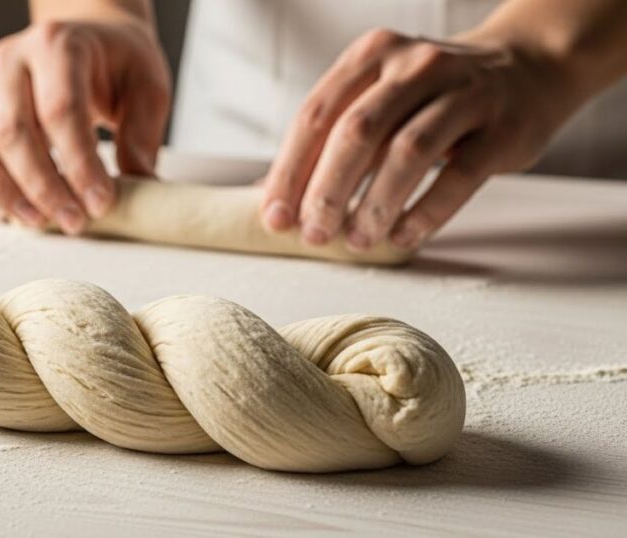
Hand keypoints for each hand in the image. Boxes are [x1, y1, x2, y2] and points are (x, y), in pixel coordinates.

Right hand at [0, 19, 170, 233]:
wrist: (89, 42)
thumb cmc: (119, 65)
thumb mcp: (148, 88)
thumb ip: (141, 137)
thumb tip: (140, 188)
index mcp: (57, 45)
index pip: (60, 110)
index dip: (78, 164)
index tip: (100, 204)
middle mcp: (12, 61)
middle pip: (11, 132)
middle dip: (42, 187)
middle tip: (74, 222)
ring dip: (1, 193)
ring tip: (38, 222)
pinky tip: (6, 213)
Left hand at [260, 28, 573, 249]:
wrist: (529, 67)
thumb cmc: (434, 95)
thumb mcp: (380, 96)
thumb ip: (333, 139)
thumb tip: (274, 199)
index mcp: (371, 56)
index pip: (316, 116)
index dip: (290, 170)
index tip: (276, 217)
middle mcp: (415, 65)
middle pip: (357, 132)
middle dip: (327, 191)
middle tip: (313, 234)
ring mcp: (463, 92)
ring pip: (407, 151)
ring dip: (375, 204)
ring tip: (356, 240)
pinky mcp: (503, 128)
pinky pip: (459, 175)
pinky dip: (426, 212)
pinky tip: (402, 236)